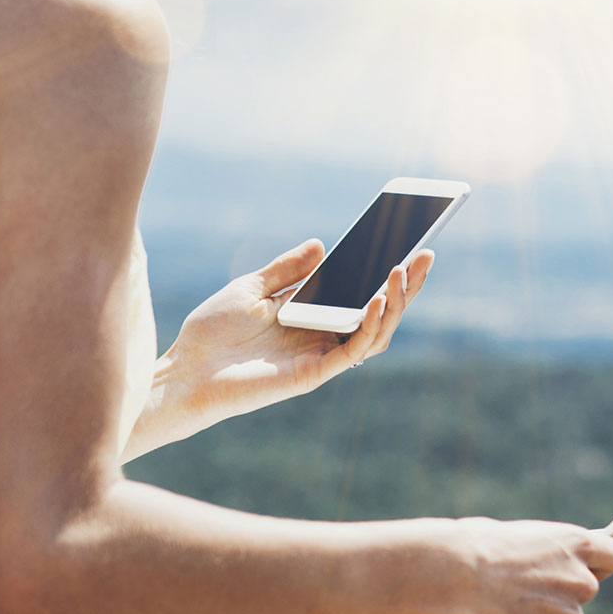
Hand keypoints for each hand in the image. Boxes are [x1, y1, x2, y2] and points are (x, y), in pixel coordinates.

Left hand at [164, 239, 435, 427]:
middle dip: (406, 285)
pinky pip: (354, 350)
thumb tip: (322, 245)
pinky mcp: (314, 374)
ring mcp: (321, 355)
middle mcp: (323, 336)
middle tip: (426, 254)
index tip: (407, 240)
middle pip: (378, 311)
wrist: (187, 369)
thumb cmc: (212, 332)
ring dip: (394, 303)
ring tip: (403, 271)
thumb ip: (287, 270)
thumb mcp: (250, 288)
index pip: (359, 291)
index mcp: (311, 314)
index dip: (384, 271)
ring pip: (376, 332)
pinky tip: (375, 298)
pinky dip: (369, 325)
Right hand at [444, 519, 612, 613]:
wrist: (453, 576)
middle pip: (585, 591)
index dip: (600, 563)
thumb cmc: (477, 546)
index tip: (586, 567)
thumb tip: (554, 563)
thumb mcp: (523, 535)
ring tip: (503, 606)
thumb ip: (551, 553)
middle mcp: (582, 582)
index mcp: (578, 545)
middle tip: (522, 589)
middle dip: (561, 592)